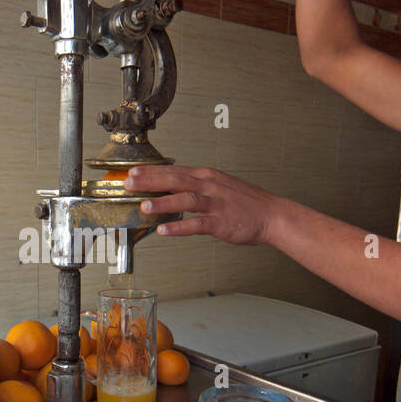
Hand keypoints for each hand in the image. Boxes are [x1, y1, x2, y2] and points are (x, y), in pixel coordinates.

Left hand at [124, 166, 283, 245]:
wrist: (272, 215)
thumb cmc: (245, 202)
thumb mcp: (219, 186)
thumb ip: (196, 186)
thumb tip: (171, 188)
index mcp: (207, 176)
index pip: (175, 171)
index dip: (152, 171)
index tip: (132, 172)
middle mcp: (209, 186)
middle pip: (176, 180)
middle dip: (150, 181)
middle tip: (128, 183)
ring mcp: (216, 204)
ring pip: (186, 200)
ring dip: (163, 203)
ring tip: (143, 206)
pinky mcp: (222, 223)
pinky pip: (198, 224)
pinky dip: (180, 227)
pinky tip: (165, 230)